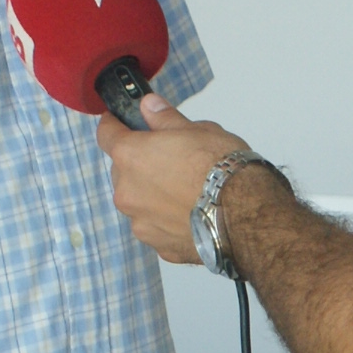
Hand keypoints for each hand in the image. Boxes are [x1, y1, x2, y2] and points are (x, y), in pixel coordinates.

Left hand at [95, 94, 248, 262]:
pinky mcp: (159, 246)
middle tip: (170, 159)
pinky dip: (168, 220)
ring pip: (139, 202)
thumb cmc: (221, 168)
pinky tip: (191, 213)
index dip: (113, 125)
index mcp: (130, 156)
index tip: (119, 123)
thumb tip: (149, 107)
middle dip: (140, 164)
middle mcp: (127, 192)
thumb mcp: (197, 129)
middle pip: (123, 172)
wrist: (245, 215)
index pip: (106, 134)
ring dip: (153, 195)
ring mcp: (141, 223)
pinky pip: (157, 227)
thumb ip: (165, 119)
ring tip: (185, 191)